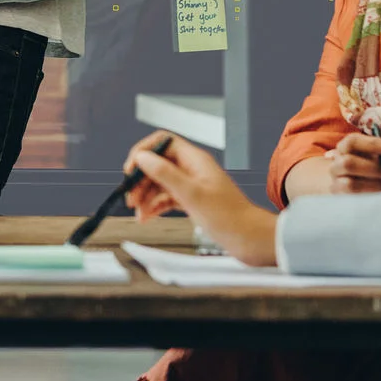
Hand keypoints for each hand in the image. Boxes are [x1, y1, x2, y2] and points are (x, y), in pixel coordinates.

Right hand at [123, 132, 278, 267]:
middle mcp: (192, 169)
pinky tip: (146, 216)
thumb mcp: (192, 194)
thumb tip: (143, 157)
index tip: (131, 169)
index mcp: (195, 160)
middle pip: (157, 164)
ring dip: (145, 196)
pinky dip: (154, 206)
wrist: (249, 239)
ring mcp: (191, 185)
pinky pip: (166, 198)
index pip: (162, 142)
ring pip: (159, 183)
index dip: (144, 152)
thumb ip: (165, 173)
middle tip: (131, 196)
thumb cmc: (230, 217)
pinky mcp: (191, 201)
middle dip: (141, 179)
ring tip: (137, 211)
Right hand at [326, 134, 380, 192]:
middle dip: (373, 168)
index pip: (352, 141)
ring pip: (349, 184)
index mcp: (347, 147)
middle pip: (347, 163)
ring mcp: (336, 179)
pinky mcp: (340, 195)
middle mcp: (337, 161)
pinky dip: (371, 194)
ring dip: (374, 185)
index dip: (373, 144)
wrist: (371, 184)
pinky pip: (353, 198)